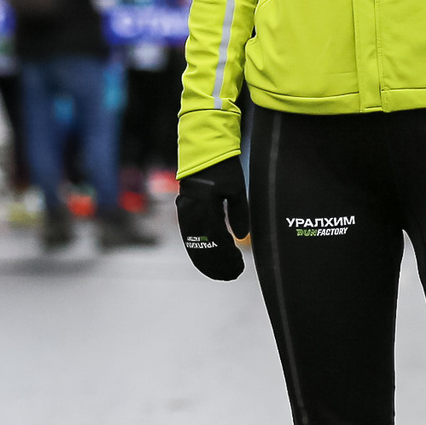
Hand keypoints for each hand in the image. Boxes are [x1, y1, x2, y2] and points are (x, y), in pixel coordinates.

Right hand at [175, 157, 249, 280]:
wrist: (202, 149)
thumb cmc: (222, 166)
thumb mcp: (235, 189)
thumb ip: (239, 213)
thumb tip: (241, 237)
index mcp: (206, 208)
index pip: (217, 242)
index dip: (228, 258)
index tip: (239, 268)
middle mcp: (192, 213)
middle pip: (204, 248)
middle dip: (218, 264)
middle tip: (232, 275)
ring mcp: (186, 213)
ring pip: (194, 245)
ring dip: (207, 261)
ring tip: (221, 272)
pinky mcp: (184, 211)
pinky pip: (189, 237)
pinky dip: (199, 250)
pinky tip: (208, 258)